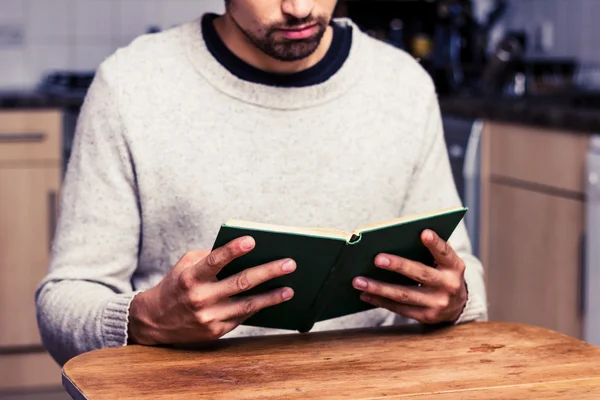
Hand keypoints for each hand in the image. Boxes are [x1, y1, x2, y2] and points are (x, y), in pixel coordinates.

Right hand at [128, 236, 295, 344]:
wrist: (154, 321)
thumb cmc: (177, 285)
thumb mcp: (186, 265)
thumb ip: (210, 257)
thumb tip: (244, 253)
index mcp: (190, 277)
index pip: (214, 261)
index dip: (233, 250)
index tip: (252, 240)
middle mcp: (199, 298)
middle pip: (240, 283)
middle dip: (267, 272)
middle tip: (290, 263)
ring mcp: (208, 317)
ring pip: (246, 305)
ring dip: (271, 297)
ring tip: (289, 289)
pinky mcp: (215, 332)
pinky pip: (242, 317)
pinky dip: (258, 307)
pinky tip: (273, 300)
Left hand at [352, 229, 466, 324]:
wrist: (457, 306)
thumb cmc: (443, 273)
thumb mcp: (445, 261)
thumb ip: (430, 250)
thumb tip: (400, 237)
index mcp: (454, 266)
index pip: (445, 252)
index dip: (435, 244)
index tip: (424, 233)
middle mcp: (449, 285)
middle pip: (420, 274)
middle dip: (398, 265)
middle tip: (377, 259)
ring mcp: (438, 303)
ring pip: (404, 294)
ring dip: (379, 287)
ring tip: (358, 280)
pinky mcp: (426, 316)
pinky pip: (400, 308)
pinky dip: (380, 301)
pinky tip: (365, 293)